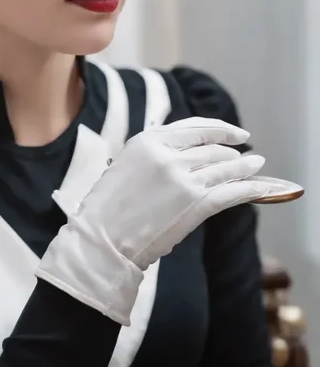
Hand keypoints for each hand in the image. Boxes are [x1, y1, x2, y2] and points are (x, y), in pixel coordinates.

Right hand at [36, 117, 269, 324]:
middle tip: (245, 155)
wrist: (103, 238)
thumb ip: (157, 150)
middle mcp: (169, 154)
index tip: (235, 133)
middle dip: (232, 151)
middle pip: (212, 148)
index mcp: (150, 139)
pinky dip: (251, 188)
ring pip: (225, 167)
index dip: (220, 129)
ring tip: (257, 165)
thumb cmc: (110, 205)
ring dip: (245, 166)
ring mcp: (184, 179)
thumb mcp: (128, 161)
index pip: (195, 127)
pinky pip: (231, 192)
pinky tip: (263, 187)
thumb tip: (189, 149)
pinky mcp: (195, 204)